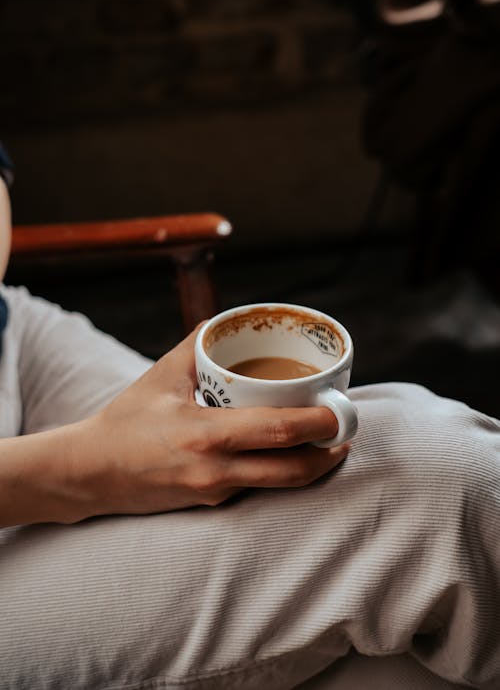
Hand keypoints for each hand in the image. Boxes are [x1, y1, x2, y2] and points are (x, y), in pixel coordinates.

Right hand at [78, 328, 349, 518]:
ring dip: (312, 467)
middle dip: (329, 453)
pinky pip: (258, 488)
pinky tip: (288, 454)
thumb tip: (230, 320)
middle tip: (346, 430)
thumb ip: (200, 342)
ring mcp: (214, 492)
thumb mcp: (162, 374)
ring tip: (330, 444)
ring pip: (280, 485)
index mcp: (205, 433)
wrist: (90, 473)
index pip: (277, 431)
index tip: (341, 410)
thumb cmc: (126, 419)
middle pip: (292, 469)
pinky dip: (281, 471)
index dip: (318, 424)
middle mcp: (214, 470)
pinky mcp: (211, 504)